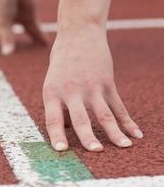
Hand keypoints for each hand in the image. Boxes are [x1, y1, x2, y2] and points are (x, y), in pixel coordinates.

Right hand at [0, 0, 45, 53]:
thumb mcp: (2, 20)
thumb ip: (6, 37)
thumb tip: (8, 54)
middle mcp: (5, 20)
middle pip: (8, 36)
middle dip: (11, 44)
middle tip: (16, 56)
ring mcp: (18, 18)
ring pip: (24, 32)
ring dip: (30, 40)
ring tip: (38, 52)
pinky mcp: (30, 15)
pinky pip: (36, 29)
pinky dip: (40, 37)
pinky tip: (45, 45)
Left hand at [43, 30, 142, 151]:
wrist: (78, 34)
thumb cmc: (62, 63)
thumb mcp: (52, 82)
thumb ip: (59, 106)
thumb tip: (68, 130)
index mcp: (52, 92)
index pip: (52, 118)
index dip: (56, 135)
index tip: (61, 150)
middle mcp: (70, 90)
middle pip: (80, 118)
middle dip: (88, 136)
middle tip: (95, 151)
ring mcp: (90, 86)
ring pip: (104, 114)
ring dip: (115, 132)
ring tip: (124, 146)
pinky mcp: (107, 82)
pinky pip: (118, 106)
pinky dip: (127, 121)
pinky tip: (136, 134)